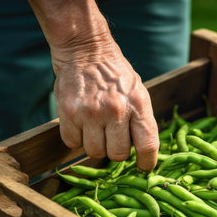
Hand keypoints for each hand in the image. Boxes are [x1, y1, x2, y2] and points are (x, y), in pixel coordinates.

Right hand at [51, 40, 159, 170]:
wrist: (86, 50)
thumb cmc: (115, 76)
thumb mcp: (138, 93)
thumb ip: (141, 121)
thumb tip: (144, 154)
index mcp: (138, 105)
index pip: (148, 146)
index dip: (146, 162)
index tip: (142, 166)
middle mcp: (116, 110)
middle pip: (117, 155)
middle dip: (115, 151)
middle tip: (112, 137)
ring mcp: (91, 113)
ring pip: (94, 152)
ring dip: (95, 145)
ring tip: (95, 127)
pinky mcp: (69, 113)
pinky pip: (72, 144)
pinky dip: (76, 138)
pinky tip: (81, 123)